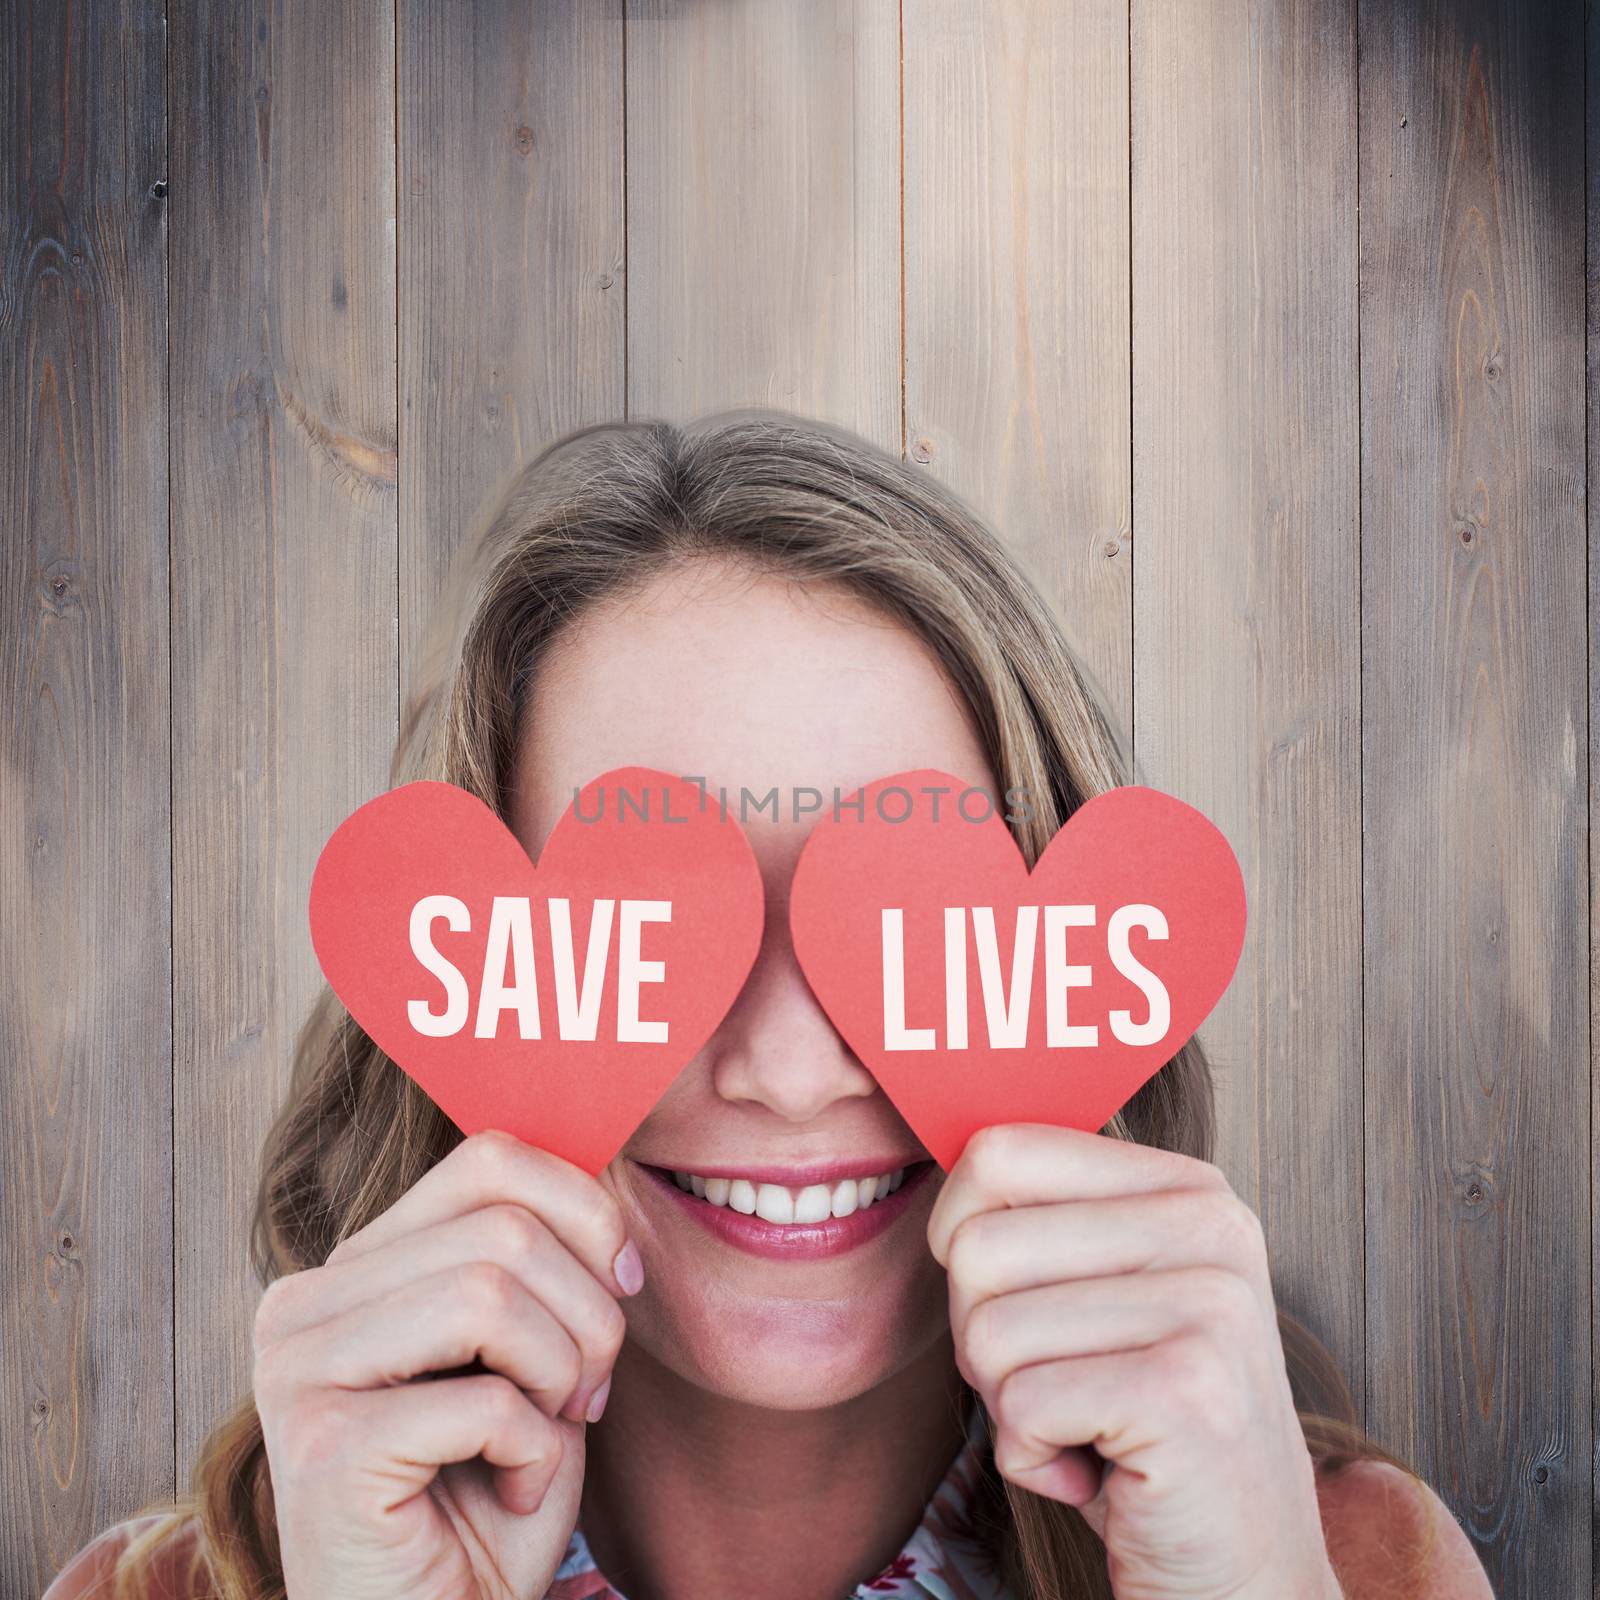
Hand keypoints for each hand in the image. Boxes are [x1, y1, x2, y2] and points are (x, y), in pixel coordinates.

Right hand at [253, 1129, 640, 1599]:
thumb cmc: (491, 1491)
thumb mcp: (529, 1347)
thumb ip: (541, 1255)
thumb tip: (607, 1173)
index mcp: (356, 1262)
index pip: (490, 1157)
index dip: (585, 1213)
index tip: (622, 1285)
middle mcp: (305, 1302)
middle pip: (505, 1229)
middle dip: (587, 1315)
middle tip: (584, 1394)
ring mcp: (297, 1372)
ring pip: (492, 1295)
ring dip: (560, 1376)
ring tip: (547, 1434)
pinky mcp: (322, 1450)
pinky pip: (484, 1402)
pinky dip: (534, 1452)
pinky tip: (511, 1490)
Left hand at [928, 1124, 1341, 1599]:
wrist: (1243, 1572)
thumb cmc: (1136, 1427)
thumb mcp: (1100, 1294)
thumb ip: (1041, 1218)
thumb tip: (934, 1155)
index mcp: (1186, 1187)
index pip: (998, 1151)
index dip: (960, 1235)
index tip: (1011, 1298)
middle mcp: (1209, 1226)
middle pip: (976, 1246)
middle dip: (982, 1338)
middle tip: (1058, 1386)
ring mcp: (1208, 1306)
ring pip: (989, 1330)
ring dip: (1008, 1405)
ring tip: (1084, 1428)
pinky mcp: (1187, 1391)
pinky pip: (1021, 1406)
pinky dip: (1031, 1459)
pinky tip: (1097, 1475)